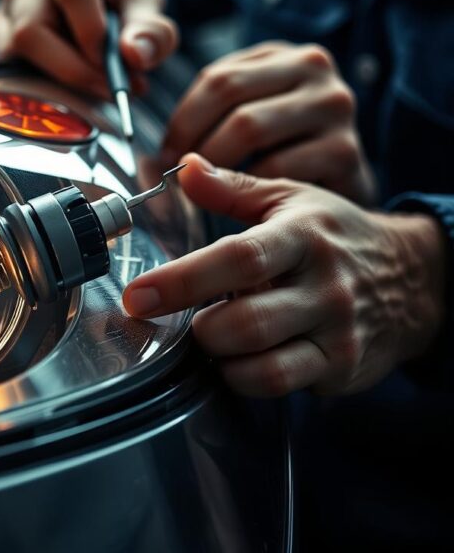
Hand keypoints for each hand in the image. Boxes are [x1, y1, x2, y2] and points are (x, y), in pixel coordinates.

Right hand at [0, 0, 177, 96]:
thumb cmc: (115, 0)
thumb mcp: (144, 7)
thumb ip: (151, 31)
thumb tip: (134, 55)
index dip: (93, 36)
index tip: (114, 69)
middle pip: (32, 29)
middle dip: (71, 69)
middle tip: (103, 90)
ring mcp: (5, 7)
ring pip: (13, 50)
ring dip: (54, 77)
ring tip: (88, 84)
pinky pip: (4, 66)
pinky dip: (37, 82)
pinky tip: (64, 82)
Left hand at [123, 154, 445, 396]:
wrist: (414, 278)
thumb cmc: (336, 236)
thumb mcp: (289, 199)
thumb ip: (232, 187)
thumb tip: (184, 167)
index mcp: (303, 236)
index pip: (238, 258)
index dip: (181, 280)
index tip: (137, 296)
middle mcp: (323, 286)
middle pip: (244, 321)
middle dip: (198, 328)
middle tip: (183, 317)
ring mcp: (336, 332)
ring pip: (260, 364)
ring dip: (219, 356)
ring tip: (212, 334)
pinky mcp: (340, 368)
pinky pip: (278, 385)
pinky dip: (243, 377)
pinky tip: (237, 358)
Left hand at [161, 42, 376, 204]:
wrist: (343, 201)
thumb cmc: (285, 157)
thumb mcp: (253, 119)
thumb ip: (214, 117)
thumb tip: (164, 153)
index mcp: (284, 56)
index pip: (218, 78)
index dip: (183, 120)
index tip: (168, 155)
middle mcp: (316, 69)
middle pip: (231, 98)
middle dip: (196, 144)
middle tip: (180, 178)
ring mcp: (336, 106)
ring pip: (249, 129)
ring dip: (216, 166)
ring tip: (208, 189)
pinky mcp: (346, 150)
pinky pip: (276, 168)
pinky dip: (250, 189)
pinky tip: (246, 203)